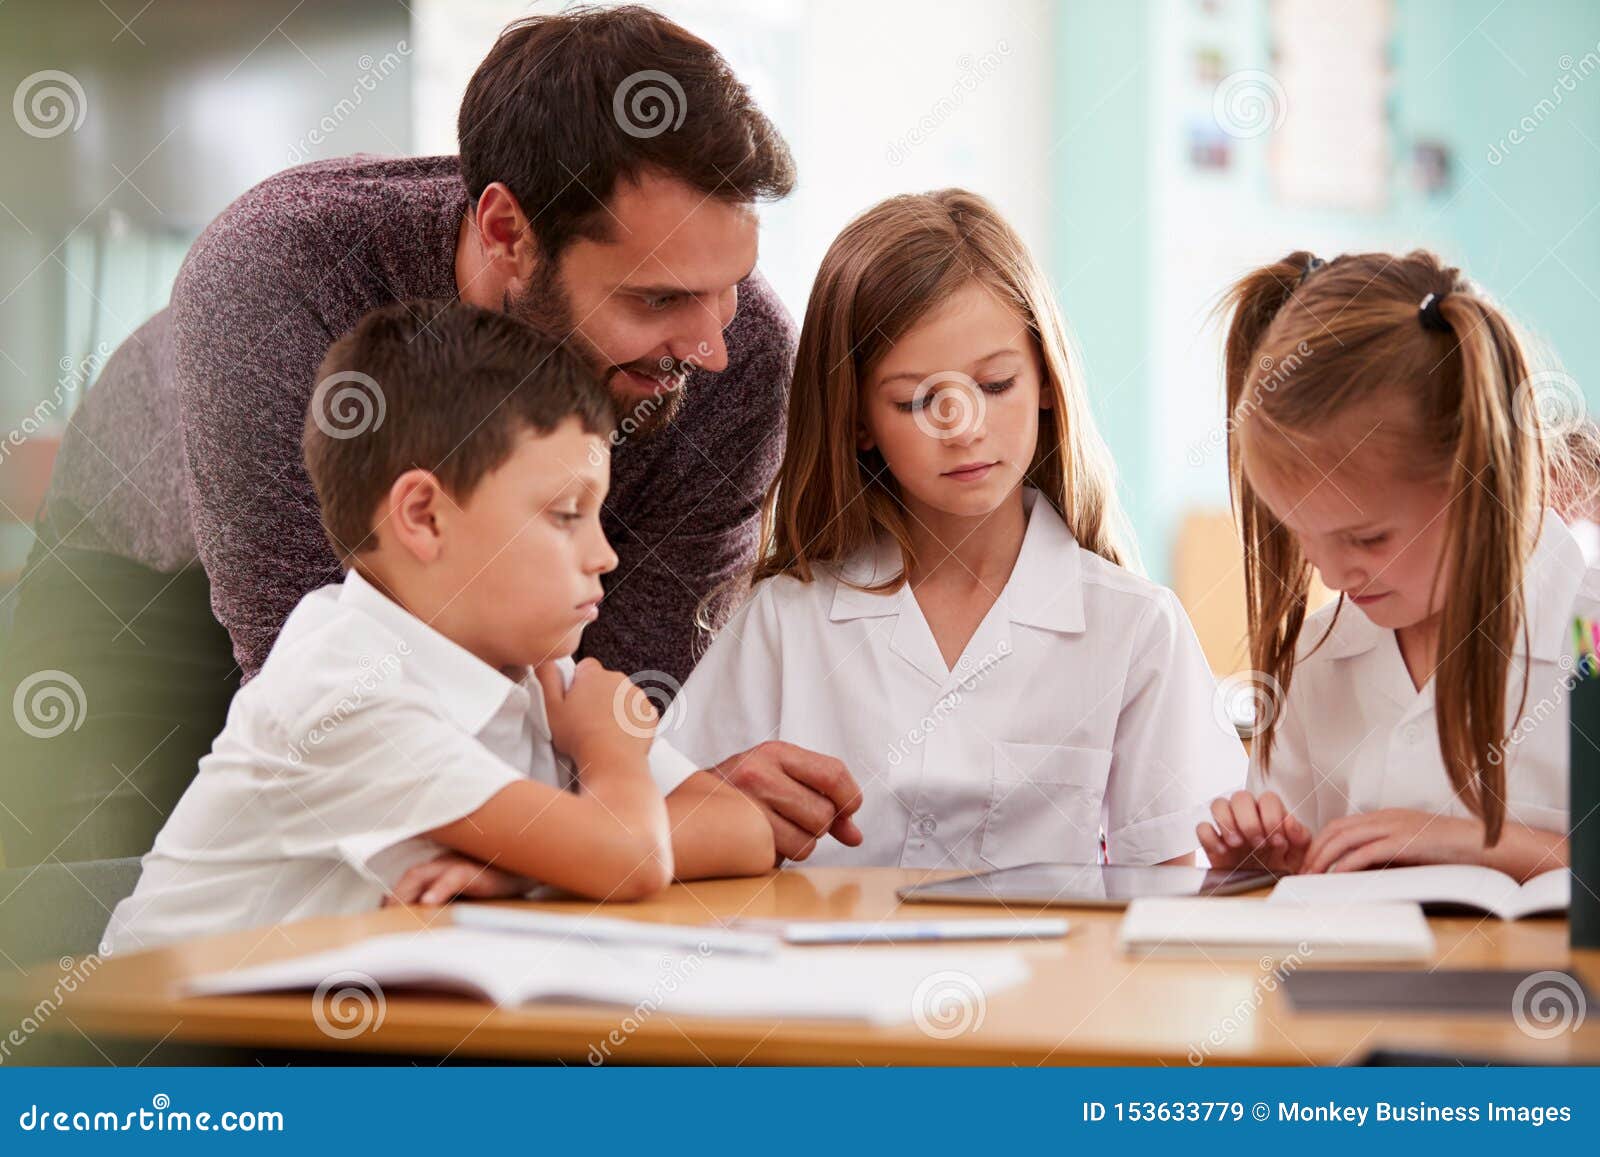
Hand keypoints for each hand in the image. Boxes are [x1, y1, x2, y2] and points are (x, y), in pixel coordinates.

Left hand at [384, 852, 530, 905]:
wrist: (528, 870)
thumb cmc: (498, 883)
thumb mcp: (468, 895)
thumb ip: (446, 901)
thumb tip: (424, 916)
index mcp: (441, 869)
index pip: (409, 881)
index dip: (394, 896)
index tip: (382, 916)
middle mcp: (445, 864)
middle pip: (410, 877)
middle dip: (394, 897)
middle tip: (384, 919)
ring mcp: (458, 864)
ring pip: (421, 874)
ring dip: (405, 893)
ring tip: (396, 911)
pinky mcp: (474, 870)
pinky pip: (452, 877)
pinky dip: (438, 888)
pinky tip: (429, 902)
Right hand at [535, 659, 653, 765]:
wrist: (612, 761)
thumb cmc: (580, 737)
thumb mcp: (551, 707)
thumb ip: (546, 678)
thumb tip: (544, 660)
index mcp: (594, 674)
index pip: (585, 666)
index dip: (578, 683)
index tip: (574, 700)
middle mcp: (618, 679)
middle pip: (604, 681)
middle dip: (596, 695)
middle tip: (585, 719)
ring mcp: (637, 696)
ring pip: (622, 696)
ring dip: (613, 707)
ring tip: (601, 730)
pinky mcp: (649, 713)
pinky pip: (637, 711)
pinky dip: (630, 720)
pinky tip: (618, 735)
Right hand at [708, 741, 863, 862]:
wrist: (686, 809)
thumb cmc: (740, 792)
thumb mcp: (779, 778)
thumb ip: (822, 798)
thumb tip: (855, 836)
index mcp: (774, 753)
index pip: (834, 774)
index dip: (850, 798)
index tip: (848, 810)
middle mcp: (759, 774)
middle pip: (824, 814)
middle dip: (819, 825)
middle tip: (795, 818)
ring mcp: (746, 807)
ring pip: (808, 842)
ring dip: (800, 843)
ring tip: (775, 829)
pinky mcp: (739, 839)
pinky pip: (785, 859)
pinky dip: (780, 856)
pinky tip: (761, 841)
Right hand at [1196, 790, 1310, 873]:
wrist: (1264, 894)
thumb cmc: (1282, 871)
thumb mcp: (1299, 857)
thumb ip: (1302, 838)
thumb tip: (1291, 824)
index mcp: (1270, 815)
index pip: (1268, 799)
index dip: (1272, 817)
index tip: (1276, 840)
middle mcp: (1247, 817)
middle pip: (1241, 797)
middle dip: (1249, 821)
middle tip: (1257, 844)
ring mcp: (1228, 828)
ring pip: (1218, 804)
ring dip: (1227, 823)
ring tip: (1237, 845)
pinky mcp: (1212, 842)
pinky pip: (1202, 828)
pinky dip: (1210, 838)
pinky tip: (1223, 852)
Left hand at [1300, 809, 1477, 873]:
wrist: (1484, 844)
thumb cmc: (1451, 850)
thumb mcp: (1411, 849)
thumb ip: (1386, 856)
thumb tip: (1359, 873)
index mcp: (1386, 817)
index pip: (1342, 825)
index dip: (1321, 842)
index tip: (1310, 861)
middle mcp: (1386, 818)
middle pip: (1337, 829)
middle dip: (1315, 850)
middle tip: (1303, 871)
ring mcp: (1395, 827)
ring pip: (1346, 838)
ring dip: (1325, 858)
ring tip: (1314, 875)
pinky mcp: (1405, 841)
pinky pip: (1367, 851)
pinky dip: (1348, 863)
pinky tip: (1338, 875)